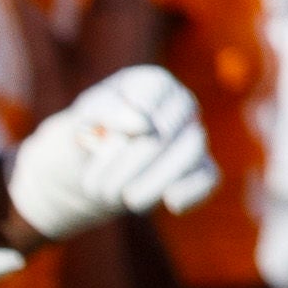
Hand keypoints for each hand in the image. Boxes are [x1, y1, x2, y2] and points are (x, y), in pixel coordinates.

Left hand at [6, 66, 217, 242]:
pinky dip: (190, 191)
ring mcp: (192, 134)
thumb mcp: (79, 120)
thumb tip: (143, 124)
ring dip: (152, 181)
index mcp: (149, 83)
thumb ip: (104, 111)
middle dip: (129, 162)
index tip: (100, 139)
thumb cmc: (83, 137)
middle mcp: (178, 103)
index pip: (151, 93)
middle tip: (96, 187)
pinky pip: (208, 176)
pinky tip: (170, 204)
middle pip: (168, 128)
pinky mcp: (199, 166)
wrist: (85, 170)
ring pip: (190, 151)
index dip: (124, 122)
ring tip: (120, 199)